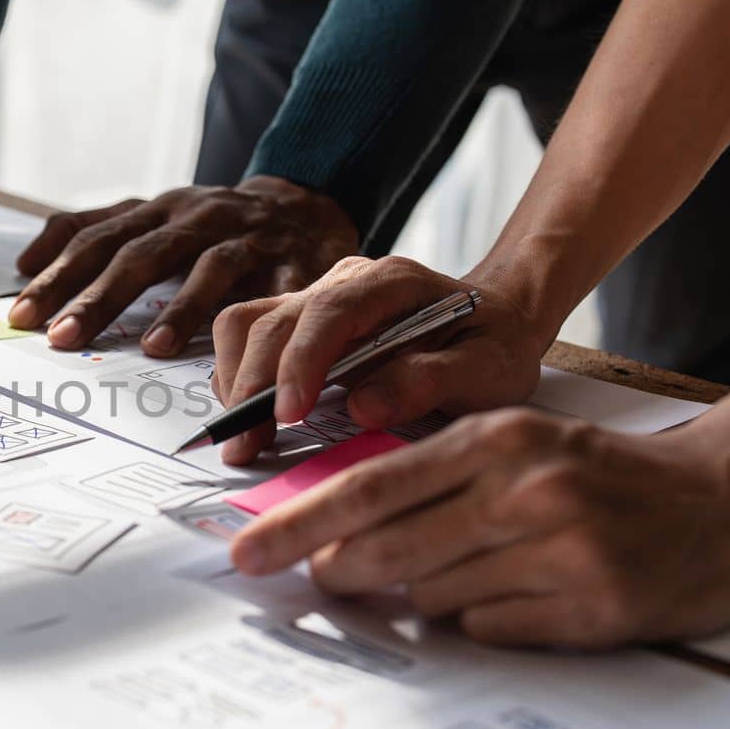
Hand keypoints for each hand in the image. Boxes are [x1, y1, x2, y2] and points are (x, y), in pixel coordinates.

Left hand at [6, 176, 357, 355]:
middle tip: (62, 337)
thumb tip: (25, 260)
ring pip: (208, 268)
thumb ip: (93, 232)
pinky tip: (238, 350)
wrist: (308, 206)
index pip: (96, 239)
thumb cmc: (216, 225)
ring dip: (179, 309)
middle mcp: (198, 217)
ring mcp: (247, 238)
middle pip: (141, 254)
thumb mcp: (154, 218)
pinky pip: (273, 293)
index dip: (57, 276)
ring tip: (151, 348)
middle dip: (99, 297)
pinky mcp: (294, 262)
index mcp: (159, 212)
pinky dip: (253, 320)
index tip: (21, 316)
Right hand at [210, 256, 549, 464]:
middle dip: (251, 385)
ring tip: (243, 436)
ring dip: (235, 380)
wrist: (494, 319)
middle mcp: (343, 282)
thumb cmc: (492, 344)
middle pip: (273, 320)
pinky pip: (247, 336)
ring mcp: (315, 298)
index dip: (300, 362)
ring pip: (246, 323)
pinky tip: (250, 415)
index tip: (287, 414)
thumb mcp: (489, 367)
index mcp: (391, 283)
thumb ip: (433, 380)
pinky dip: (236, 376)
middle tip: (247, 446)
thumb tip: (363, 407)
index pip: (328, 313)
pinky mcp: (299, 321)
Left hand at [228, 408, 729, 648]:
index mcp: (495, 441)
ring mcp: (561, 552)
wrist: (720, 499)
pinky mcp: (592, 610)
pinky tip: (523, 594)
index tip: (245, 551)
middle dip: (343, 571)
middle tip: (326, 576)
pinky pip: (490, 630)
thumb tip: (333, 537)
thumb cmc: (595, 474)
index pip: (371, 486)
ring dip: (430, 595)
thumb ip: (429, 482)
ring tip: (479, 566)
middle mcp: (525, 490)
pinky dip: (486, 620)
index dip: (298, 523)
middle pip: (387, 548)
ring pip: (435, 597)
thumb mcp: (511, 448)